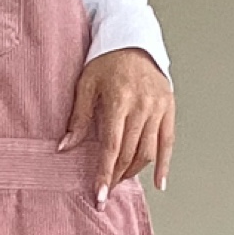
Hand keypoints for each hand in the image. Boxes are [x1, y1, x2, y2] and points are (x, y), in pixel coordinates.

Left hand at [57, 46, 175, 202]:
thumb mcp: (86, 85)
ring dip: (134, 172)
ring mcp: (158, 108)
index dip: (105, 173)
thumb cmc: (106, 62)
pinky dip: (164, 164)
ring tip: (120, 181)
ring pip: (149, 151)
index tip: (100, 194)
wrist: (132, 40)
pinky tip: (159, 183)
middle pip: (130, 152)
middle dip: (117, 177)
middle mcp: (142, 106)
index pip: (112, 146)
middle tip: (106, 193)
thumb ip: (78, 118)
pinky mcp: (169, 108)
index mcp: (120, 101)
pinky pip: (168, 142)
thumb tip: (64, 147)